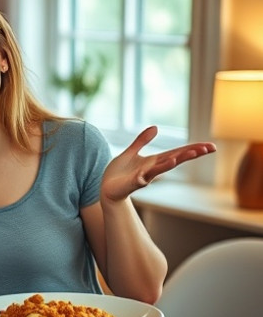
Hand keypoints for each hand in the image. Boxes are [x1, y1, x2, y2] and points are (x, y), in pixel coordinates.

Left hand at [101, 126, 215, 201]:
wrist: (106, 189)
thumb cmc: (119, 173)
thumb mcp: (131, 152)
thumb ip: (142, 140)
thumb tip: (156, 127)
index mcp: (154, 161)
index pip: (177, 153)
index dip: (193, 149)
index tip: (211, 146)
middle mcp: (152, 169)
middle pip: (175, 159)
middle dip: (190, 154)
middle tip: (208, 149)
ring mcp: (142, 177)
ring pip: (160, 169)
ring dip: (173, 162)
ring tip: (185, 156)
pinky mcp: (130, 184)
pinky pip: (139, 180)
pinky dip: (143, 177)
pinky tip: (147, 174)